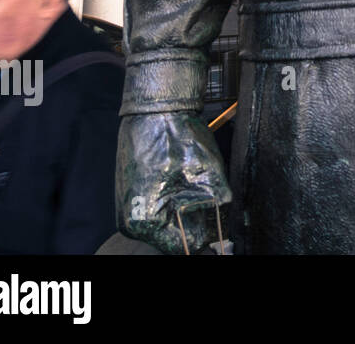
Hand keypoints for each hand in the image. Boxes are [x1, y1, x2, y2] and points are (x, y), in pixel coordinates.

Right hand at [117, 113, 231, 254]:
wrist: (156, 107)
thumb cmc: (175, 134)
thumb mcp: (207, 171)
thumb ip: (217, 205)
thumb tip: (226, 229)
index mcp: (144, 222)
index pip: (183, 246)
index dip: (207, 237)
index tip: (223, 232)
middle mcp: (131, 222)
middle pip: (175, 237)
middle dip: (198, 222)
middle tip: (213, 198)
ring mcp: (129, 210)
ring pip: (169, 223)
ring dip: (188, 211)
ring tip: (198, 184)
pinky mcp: (134, 198)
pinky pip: (161, 210)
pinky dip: (178, 201)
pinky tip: (187, 181)